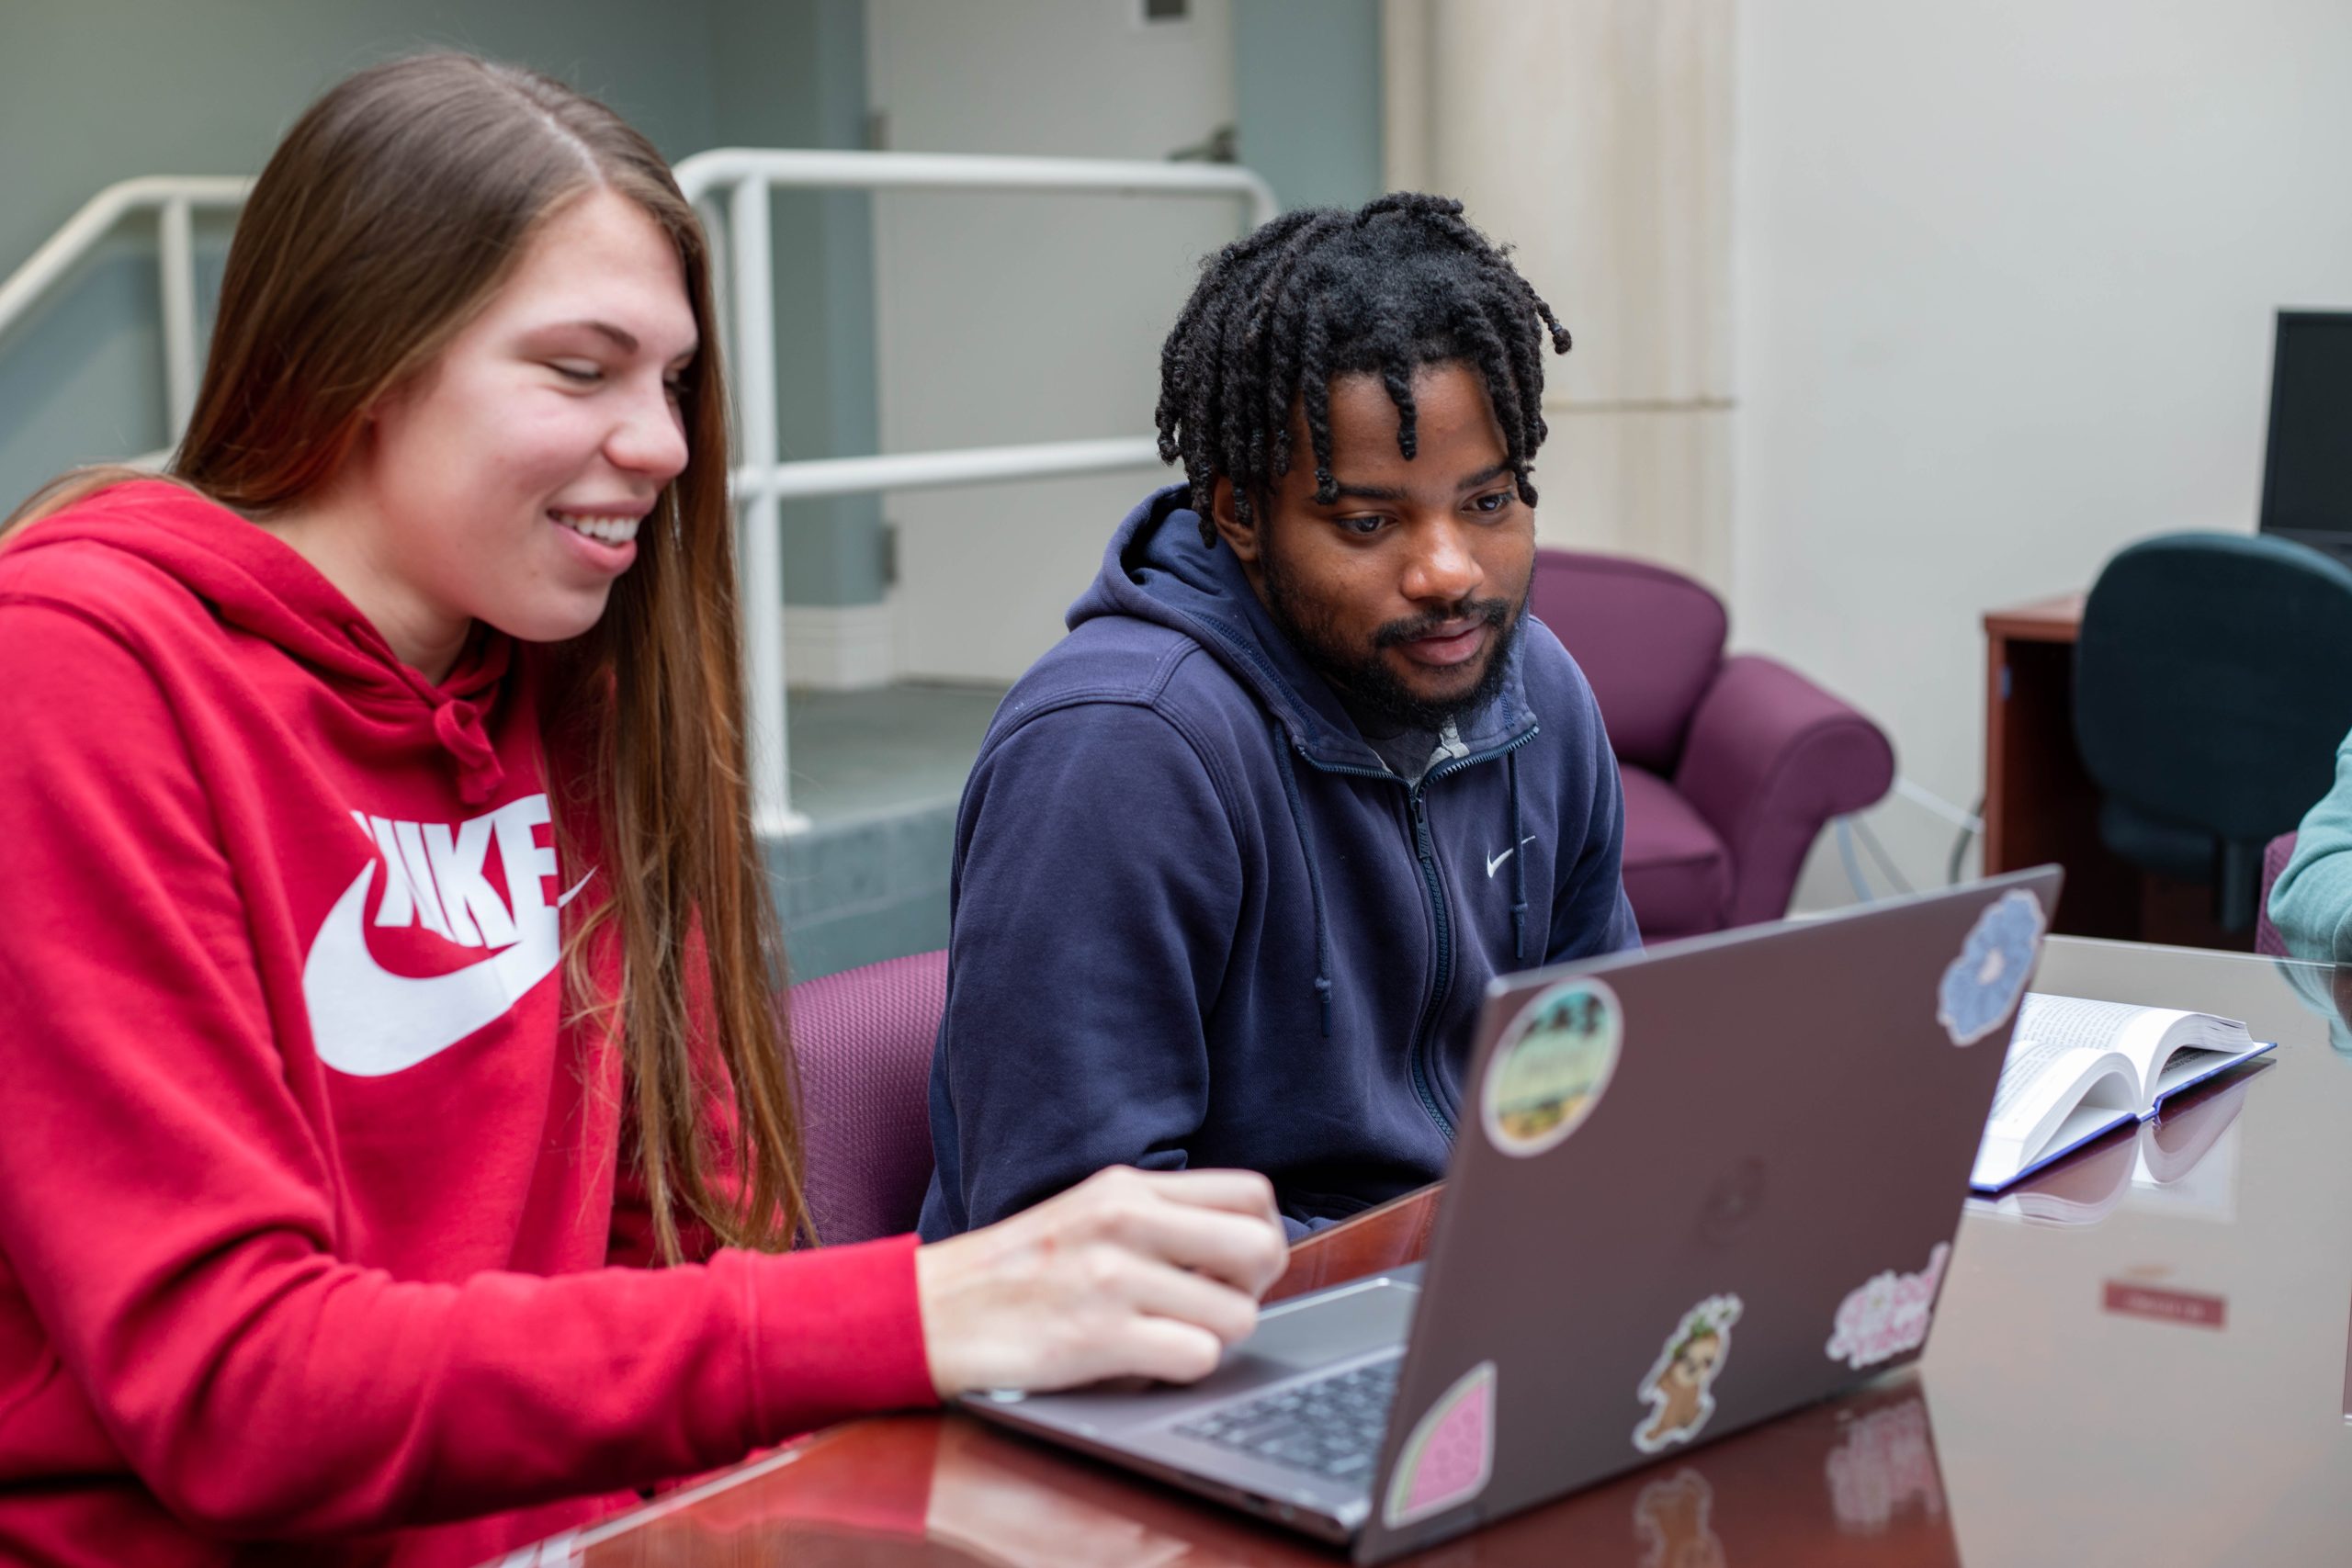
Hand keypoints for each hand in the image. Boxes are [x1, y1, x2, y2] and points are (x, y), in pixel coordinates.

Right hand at [914, 1166, 1287, 1397]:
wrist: (925, 1312)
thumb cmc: (1014, 1273)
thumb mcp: (1086, 1214)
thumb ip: (1157, 1218)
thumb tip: (1242, 1248)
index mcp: (1127, 1187)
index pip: (1252, 1194)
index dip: (1262, 1238)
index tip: (1233, 1269)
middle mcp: (1124, 1220)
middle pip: (1261, 1248)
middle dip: (1253, 1291)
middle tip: (1213, 1309)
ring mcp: (1110, 1277)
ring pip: (1237, 1315)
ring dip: (1214, 1340)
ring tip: (1168, 1338)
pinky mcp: (1095, 1337)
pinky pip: (1196, 1358)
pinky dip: (1181, 1371)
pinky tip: (1144, 1364)